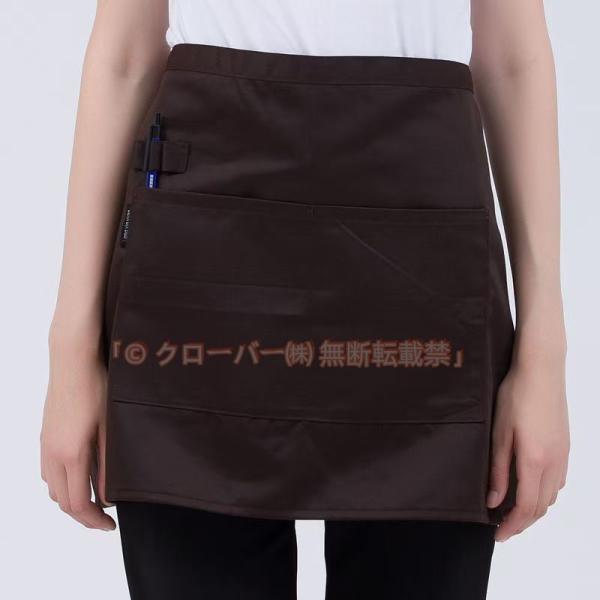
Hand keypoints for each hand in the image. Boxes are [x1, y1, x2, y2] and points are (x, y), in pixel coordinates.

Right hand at [40, 337, 115, 530]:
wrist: (72, 360)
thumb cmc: (96, 388)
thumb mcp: (109, 428)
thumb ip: (108, 464)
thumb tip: (109, 495)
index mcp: (70, 454)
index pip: (78, 504)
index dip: (94, 520)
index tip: (111, 525)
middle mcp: (52, 454)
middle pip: (62, 501)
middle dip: (83, 514)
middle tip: (106, 517)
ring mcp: (45, 444)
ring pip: (53, 487)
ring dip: (71, 498)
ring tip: (96, 496)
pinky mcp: (45, 435)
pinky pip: (48, 471)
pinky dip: (62, 482)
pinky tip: (80, 473)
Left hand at [487, 353, 568, 541]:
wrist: (542, 371)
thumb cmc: (516, 396)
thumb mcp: (500, 433)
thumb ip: (499, 470)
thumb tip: (494, 501)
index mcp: (535, 460)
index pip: (526, 507)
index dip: (512, 526)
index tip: (498, 535)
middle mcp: (554, 463)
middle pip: (542, 507)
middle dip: (522, 523)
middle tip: (502, 528)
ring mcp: (564, 455)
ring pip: (551, 495)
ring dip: (534, 509)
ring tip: (512, 511)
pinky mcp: (565, 447)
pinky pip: (558, 481)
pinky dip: (545, 493)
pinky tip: (531, 488)